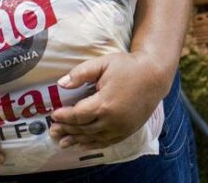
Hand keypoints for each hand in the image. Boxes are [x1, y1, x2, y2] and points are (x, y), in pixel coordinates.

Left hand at [50, 51, 169, 149]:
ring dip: (76, 140)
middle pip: (83, 128)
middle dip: (66, 129)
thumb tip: (62, 84)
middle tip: (53, 130)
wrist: (155, 75)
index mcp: (104, 103)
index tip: (53, 115)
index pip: (78, 115)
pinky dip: (93, 144)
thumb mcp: (104, 63)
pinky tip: (83, 144)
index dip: (64, 116)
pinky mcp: (128, 131)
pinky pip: (107, 142)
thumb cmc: (129, 66)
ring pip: (94, 138)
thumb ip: (82, 73)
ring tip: (62, 142)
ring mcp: (121, 127)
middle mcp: (112, 119)